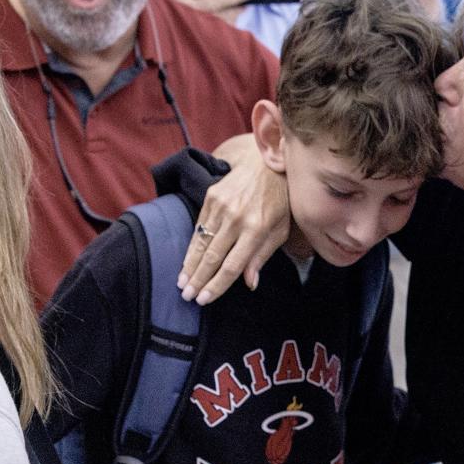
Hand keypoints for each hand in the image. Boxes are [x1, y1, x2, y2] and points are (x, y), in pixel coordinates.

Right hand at [177, 133, 290, 303]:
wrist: (266, 163)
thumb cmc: (279, 201)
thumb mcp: (280, 230)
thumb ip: (262, 256)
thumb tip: (249, 283)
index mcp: (257, 229)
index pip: (232, 265)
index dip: (217, 285)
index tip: (204, 299)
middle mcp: (237, 218)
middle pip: (212, 257)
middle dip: (198, 279)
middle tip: (187, 296)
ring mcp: (222, 206)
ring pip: (201, 243)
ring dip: (190, 265)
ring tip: (182, 283)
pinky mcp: (211, 196)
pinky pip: (199, 226)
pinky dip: (192, 246)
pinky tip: (187, 260)